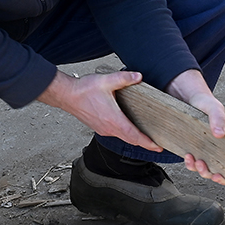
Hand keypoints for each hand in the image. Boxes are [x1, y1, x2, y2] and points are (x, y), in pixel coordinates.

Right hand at [36, 69, 161, 151]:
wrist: (67, 95)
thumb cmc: (84, 90)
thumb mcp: (107, 81)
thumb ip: (124, 78)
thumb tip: (138, 77)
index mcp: (113, 120)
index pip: (134, 136)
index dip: (147, 143)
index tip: (158, 147)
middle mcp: (109, 128)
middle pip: (131, 140)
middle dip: (145, 144)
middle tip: (157, 146)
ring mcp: (103, 129)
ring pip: (123, 137)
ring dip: (134, 139)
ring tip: (146, 138)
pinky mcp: (99, 127)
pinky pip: (116, 134)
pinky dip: (126, 134)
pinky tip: (129, 128)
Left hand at [168, 69, 224, 184]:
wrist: (186, 97)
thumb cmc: (204, 102)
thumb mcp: (213, 106)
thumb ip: (218, 117)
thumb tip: (220, 134)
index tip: (220, 176)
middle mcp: (218, 147)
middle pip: (218, 171)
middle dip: (210, 174)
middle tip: (203, 166)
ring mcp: (205, 149)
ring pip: (205, 168)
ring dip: (199, 169)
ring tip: (194, 161)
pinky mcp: (193, 148)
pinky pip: (193, 162)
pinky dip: (190, 163)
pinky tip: (187, 156)